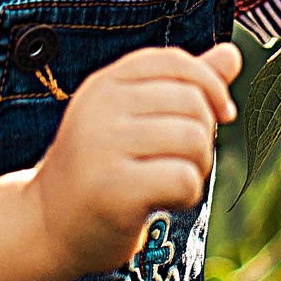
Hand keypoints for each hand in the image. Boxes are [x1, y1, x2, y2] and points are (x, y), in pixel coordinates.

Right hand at [27, 42, 240, 274]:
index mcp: (106, 83)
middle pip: (193, 102)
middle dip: (204, 136)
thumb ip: (182, 84)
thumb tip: (233, 55)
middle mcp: (101, 107)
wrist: (47, 226)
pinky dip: (187, 195)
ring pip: (194, 140)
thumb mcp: (133, 117)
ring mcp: (104, 146)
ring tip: (169, 181)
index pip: (175, 61)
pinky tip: (162, 202)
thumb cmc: (99, 168)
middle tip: (180, 161)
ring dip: (196, 168)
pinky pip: (184, 179)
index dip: (210, 85)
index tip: (220, 114)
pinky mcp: (114, 189)